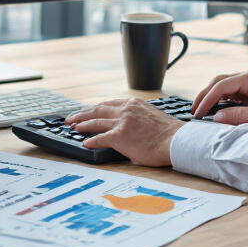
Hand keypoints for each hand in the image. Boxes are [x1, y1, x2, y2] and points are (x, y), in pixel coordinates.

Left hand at [64, 98, 184, 166]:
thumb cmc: (168, 134)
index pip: (108, 104)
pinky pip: (100, 137)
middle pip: (97, 109)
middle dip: (82, 114)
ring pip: (95, 121)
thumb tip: (129, 124)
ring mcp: (122, 122)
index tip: (87, 111)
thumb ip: (137, 116)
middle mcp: (126, 109)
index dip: (94, 108)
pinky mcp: (121, 136)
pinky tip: (85, 143)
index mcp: (133, 104)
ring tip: (73, 127)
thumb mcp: (150, 116)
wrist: (176, 141)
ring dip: (82, 124)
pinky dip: (91, 140)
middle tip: (71, 118)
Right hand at [191, 68, 247, 124]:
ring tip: (201, 111)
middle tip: (194, 111)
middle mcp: (247, 76)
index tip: (198, 112)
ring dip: (211, 98)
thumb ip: (239, 116)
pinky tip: (215, 110)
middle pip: (218, 82)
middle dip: (204, 96)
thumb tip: (217, 117)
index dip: (207, 99)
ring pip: (222, 87)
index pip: (221, 85)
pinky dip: (220, 101)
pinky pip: (230, 94)